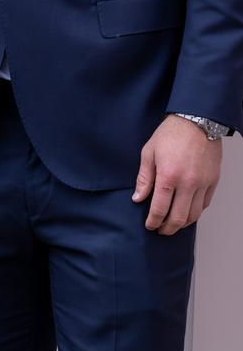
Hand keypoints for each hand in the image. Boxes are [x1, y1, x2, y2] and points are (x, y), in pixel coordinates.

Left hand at [132, 115, 221, 234]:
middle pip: (178, 218)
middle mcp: (187, 183)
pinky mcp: (213, 181)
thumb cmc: (170, 134)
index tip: (149, 225)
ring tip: (173, 224)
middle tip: (160, 230)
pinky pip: (205, 204)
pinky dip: (195, 212)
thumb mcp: (149, 152)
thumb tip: (138, 198)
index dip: (153, 221)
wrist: (196, 121)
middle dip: (167, 228)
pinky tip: (187, 212)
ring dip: (182, 224)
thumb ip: (144, 178)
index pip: (159, 209)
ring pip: (193, 215)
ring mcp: (202, 183)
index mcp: (168, 176)